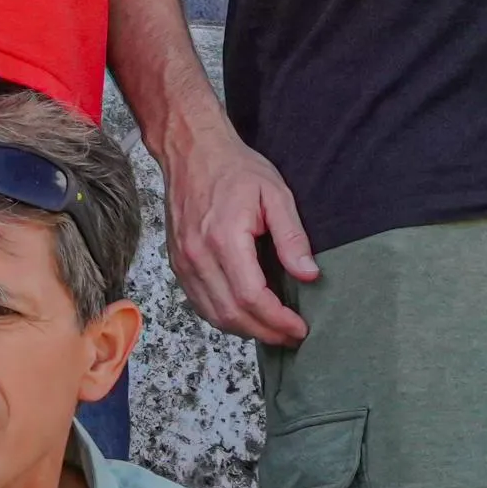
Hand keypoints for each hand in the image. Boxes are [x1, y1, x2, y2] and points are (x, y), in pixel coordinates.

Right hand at [159, 122, 317, 345]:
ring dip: (244, 331)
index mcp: (224, 238)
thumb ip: (292, 236)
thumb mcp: (275, 194)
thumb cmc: (234, 168)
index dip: (278, 320)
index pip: (252, 297)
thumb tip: (308, 274)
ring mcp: (183, 262)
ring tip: (272, 330)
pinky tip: (245, 316)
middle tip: (291, 336)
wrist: (191, 150)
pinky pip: (199, 303)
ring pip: (213, 315)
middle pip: (232, 314)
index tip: (299, 328)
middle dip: (265, 333)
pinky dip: (223, 317)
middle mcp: (198, 255)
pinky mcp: (177, 263)